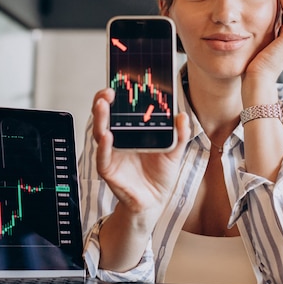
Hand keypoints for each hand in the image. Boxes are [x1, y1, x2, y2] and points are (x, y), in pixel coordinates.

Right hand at [91, 88, 189, 216]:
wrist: (154, 201)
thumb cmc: (159, 175)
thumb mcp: (174, 152)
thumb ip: (179, 135)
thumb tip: (182, 116)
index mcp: (131, 131)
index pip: (120, 108)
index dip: (119, 95)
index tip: (121, 82)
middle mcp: (117, 139)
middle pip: (105, 116)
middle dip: (103, 101)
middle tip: (109, 91)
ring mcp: (110, 153)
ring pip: (100, 132)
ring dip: (100, 118)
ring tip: (103, 105)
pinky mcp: (108, 169)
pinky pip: (103, 156)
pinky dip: (103, 146)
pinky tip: (106, 136)